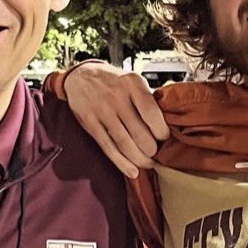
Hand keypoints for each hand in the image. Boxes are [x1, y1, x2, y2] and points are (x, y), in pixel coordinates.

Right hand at [65, 62, 169, 177]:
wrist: (79, 77)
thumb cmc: (111, 81)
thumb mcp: (132, 79)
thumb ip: (147, 98)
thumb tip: (167, 122)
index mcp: (132, 84)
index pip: (151, 112)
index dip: (161, 130)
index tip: (165, 138)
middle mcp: (116, 97)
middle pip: (139, 133)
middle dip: (152, 149)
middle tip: (156, 153)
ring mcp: (102, 111)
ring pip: (125, 144)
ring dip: (139, 159)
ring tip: (148, 163)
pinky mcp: (90, 124)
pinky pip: (109, 148)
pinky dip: (122, 163)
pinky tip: (132, 171)